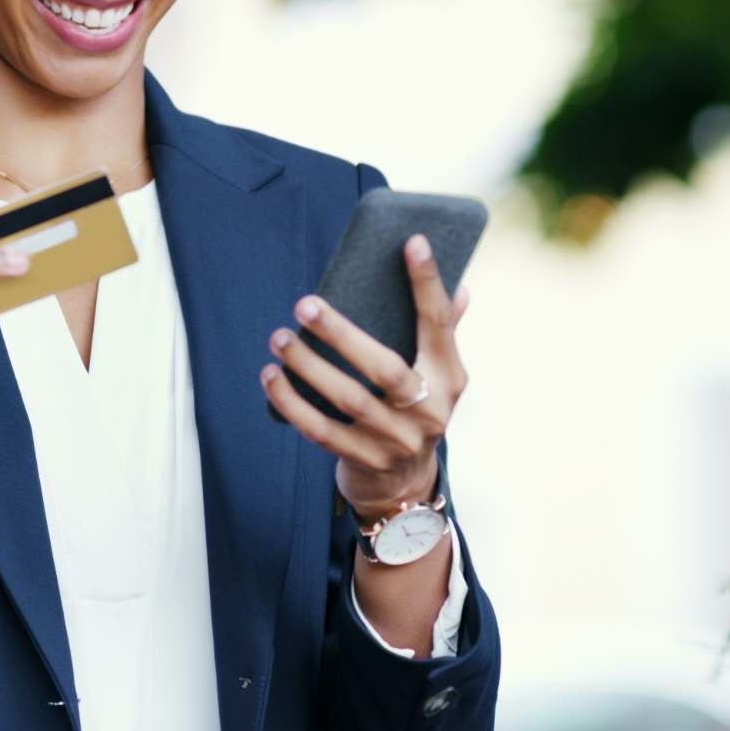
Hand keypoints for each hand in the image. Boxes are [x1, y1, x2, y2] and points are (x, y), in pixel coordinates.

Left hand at [260, 235, 469, 516]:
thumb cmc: (415, 412)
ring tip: (279, 337)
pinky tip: (271, 377)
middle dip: (341, 333)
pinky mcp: (364, 460)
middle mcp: (429, 410)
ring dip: (307, 365)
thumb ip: (442, 334)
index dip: (427, 284)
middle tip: (305, 303)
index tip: (412, 242)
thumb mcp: (438, 378)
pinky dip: (291, 402)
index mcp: (449, 379)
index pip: (439, 324)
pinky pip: (320, 430)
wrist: (405, 487)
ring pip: (347, 398)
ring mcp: (396, 440)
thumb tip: (458, 287)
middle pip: (384, 367)